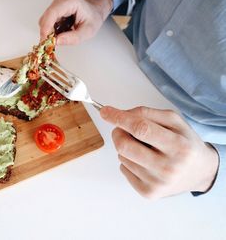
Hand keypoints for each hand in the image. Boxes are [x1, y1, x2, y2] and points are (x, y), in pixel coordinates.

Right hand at [39, 0, 112, 44]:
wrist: (94, 12)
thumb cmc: (93, 19)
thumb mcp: (88, 31)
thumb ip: (73, 38)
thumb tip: (57, 41)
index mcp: (71, 2)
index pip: (53, 13)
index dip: (46, 27)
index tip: (44, 39)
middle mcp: (61, 0)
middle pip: (46, 17)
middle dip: (47, 32)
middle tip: (53, 43)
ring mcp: (56, 4)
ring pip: (45, 20)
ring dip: (50, 32)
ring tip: (63, 36)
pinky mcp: (54, 9)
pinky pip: (47, 22)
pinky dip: (51, 30)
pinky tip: (61, 32)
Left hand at [100, 106, 218, 198]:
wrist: (200, 172)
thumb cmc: (184, 143)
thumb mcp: (174, 121)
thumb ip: (147, 113)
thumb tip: (120, 114)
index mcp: (178, 146)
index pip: (141, 129)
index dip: (119, 118)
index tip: (105, 111)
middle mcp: (168, 168)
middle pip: (124, 146)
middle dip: (118, 132)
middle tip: (123, 129)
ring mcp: (157, 183)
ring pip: (122, 157)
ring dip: (126, 147)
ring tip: (144, 148)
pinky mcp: (148, 193)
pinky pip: (123, 169)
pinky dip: (128, 161)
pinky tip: (144, 161)